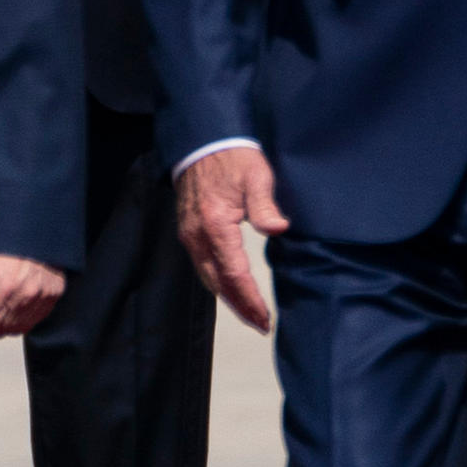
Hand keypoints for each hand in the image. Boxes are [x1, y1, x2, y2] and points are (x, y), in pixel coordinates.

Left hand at [0, 252, 67, 340]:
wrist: (29, 220)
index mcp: (0, 290)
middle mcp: (24, 297)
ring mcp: (42, 297)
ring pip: (17, 329)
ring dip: (6, 319)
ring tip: (2, 295)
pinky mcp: (54, 294)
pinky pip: (35, 320)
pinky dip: (23, 314)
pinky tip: (17, 295)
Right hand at [176, 144, 286, 332]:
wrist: (202, 141)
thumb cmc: (233, 157)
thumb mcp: (256, 176)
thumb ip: (265, 205)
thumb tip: (279, 228)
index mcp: (216, 225)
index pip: (234, 273)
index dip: (250, 299)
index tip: (265, 318)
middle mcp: (197, 235)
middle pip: (218, 283)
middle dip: (240, 307)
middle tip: (261, 325)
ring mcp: (189, 235)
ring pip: (207, 277)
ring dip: (228, 298)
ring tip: (250, 314)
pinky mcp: (188, 232)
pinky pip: (202, 266)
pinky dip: (217, 283)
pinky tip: (231, 289)